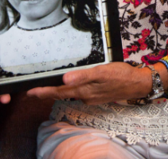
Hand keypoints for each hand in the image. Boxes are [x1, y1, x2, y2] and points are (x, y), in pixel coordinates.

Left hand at [26, 62, 151, 104]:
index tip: (30, 92)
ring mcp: (91, 96)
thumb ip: (83, 76)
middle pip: (61, 94)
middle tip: (32, 91)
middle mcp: (85, 95)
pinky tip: (69, 85)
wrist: (137, 83)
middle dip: (46, 93)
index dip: (44, 92)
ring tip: (46, 87)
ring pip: (69, 94)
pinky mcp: (96, 94)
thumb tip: (64, 80)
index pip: (59, 92)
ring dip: (57, 91)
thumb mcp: (102, 72)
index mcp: (84, 90)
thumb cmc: (120, 75)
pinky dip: (70, 89)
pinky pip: (79, 92)